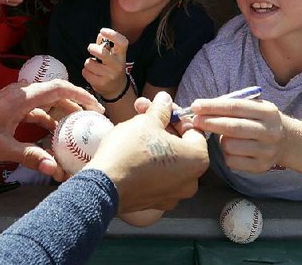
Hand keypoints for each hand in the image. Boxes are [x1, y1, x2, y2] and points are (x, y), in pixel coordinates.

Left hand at [0, 80, 102, 180]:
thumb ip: (29, 156)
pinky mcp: (9, 108)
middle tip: (93, 121)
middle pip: (55, 94)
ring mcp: (14, 100)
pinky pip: (35, 111)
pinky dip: (47, 120)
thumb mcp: (1, 149)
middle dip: (76, 105)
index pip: (58, 88)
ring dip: (61, 114)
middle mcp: (20, 94)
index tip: (96, 107)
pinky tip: (53, 136)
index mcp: (21, 98)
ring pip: (46, 103)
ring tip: (77, 130)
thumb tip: (54, 169)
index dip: (80, 95)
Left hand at [83, 28, 127, 99]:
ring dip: (88, 62)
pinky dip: (86, 71)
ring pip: (89, 63)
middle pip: (102, 53)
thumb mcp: (113, 55)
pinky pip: (85, 72)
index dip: (112, 34)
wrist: (117, 89)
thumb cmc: (112, 66)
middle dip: (93, 48)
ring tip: (94, 66)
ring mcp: (109, 75)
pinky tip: (92, 73)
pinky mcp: (101, 83)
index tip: (102, 30)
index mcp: (121, 55)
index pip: (122, 42)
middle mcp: (117, 65)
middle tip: (91, 48)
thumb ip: (106, 44)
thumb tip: (101, 35)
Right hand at [87, 91, 208, 212]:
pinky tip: (133, 152)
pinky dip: (151, 164)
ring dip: (155, 143)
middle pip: (180, 145)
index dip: (175, 115)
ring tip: (134, 129)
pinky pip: (159, 177)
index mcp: (197, 159)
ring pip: (169, 161)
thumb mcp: (146, 122)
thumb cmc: (130, 150)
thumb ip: (161, 109)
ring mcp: (175, 195)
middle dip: (162, 126)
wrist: (105, 185)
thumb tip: (165, 99)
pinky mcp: (157, 203)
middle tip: (142, 112)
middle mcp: (192, 181)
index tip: (160, 108)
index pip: (193, 129)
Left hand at [189, 97, 284, 172]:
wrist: (287, 141)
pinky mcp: (261, 166)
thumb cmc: (260, 120)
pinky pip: (232, 161)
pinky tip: (229, 148)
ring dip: (219, 140)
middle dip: (210, 122)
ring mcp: (266, 151)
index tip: (196, 105)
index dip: (213, 106)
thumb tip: (201, 107)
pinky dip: (225, 154)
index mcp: (267, 112)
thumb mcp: (255, 107)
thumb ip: (232, 105)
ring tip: (220, 136)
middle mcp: (269, 131)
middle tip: (195, 120)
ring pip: (230, 146)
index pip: (235, 107)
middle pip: (232, 127)